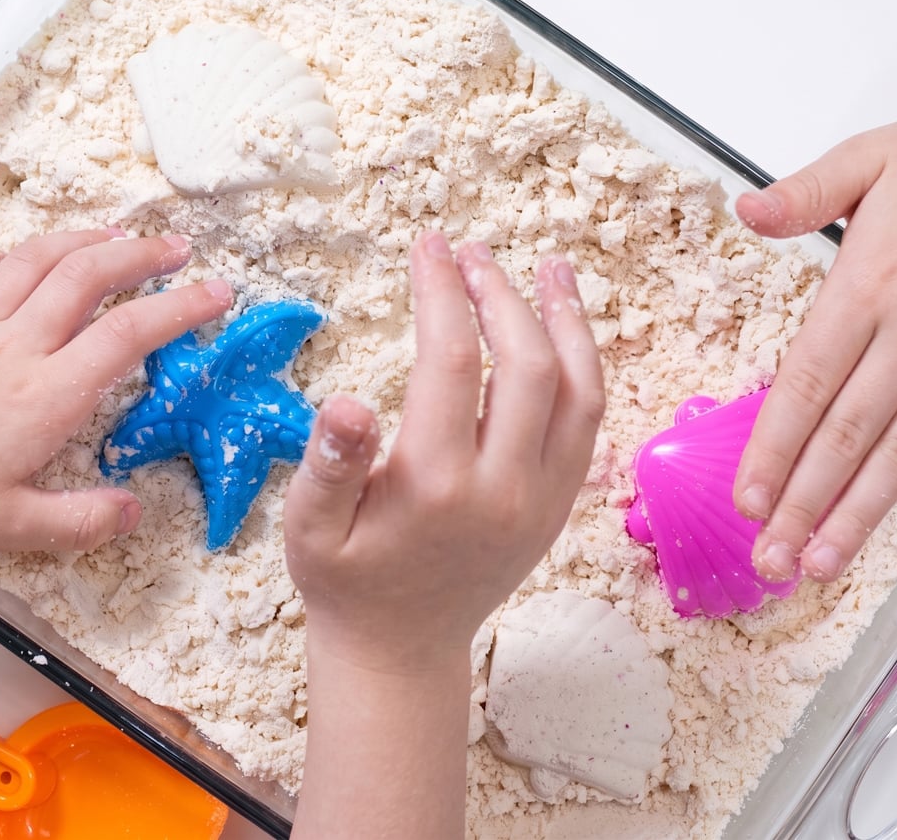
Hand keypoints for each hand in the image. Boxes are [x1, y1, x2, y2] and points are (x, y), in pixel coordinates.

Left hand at [0, 229, 232, 551]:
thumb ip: (80, 520)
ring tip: (115, 234)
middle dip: (142, 255)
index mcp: (45, 394)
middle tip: (178, 248)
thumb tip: (132, 511)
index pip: (129, 335)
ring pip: (34, 261)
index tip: (218, 292)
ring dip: (81, 240)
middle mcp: (13, 346)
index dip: (181, 308)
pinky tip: (7, 258)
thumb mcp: (9, 526)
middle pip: (88, 277)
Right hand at [282, 232, 604, 670]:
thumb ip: (328, 465)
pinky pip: (588, 423)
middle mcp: (504, 489)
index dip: (441, 291)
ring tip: (548, 268)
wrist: (401, 649)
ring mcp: (542, 499)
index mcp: (436, 486)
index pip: (450, 360)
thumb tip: (346, 403)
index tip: (428, 246)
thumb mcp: (309, 530)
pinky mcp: (559, 506)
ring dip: (567, 321)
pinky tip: (564, 329)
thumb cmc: (345, 583)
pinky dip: (585, 366)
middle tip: (471, 252)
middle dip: (501, 294)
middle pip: (527, 364)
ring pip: (580, 391)